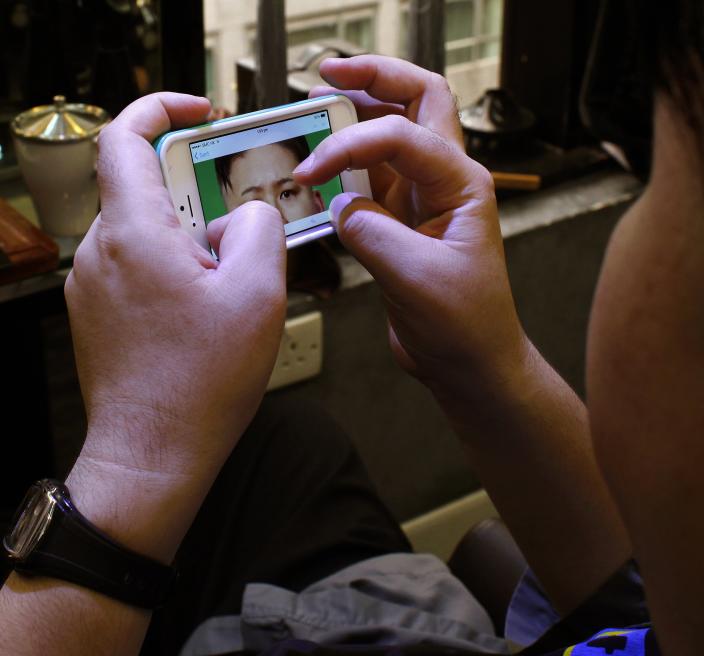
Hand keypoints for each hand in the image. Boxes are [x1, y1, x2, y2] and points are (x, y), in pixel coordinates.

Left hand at [66, 93, 286, 481]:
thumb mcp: (257, 294)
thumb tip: (250, 213)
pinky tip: (211, 307)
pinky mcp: (100, 313)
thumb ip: (260, 229)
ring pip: (148, 230)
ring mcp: (94, 285)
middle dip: (202, 192)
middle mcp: (101, 252)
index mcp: (134, 234)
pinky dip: (177, 267)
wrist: (152, 455)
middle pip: (148, 186)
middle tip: (247, 217)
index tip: (202, 111)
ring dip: (194, 237)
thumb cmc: (197, 385)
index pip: (126, 135)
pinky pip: (140, 266)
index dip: (163, 107)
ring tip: (235, 280)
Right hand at [296, 56, 527, 396]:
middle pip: (417, 101)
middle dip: (375, 77)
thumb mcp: (415, 278)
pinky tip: (314, 171)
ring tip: (312, 109)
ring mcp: (421, 199)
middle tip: (328, 72)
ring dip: (354, 117)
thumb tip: (336, 203)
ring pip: (389, 134)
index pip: (402, 134)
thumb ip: (370, 232)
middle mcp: (444, 181)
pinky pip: (368, 178)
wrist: (471, 364)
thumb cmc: (465, 325)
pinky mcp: (399, 222)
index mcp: (462, 184)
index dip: (352, 142)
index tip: (314, 169)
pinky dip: (342, 167)